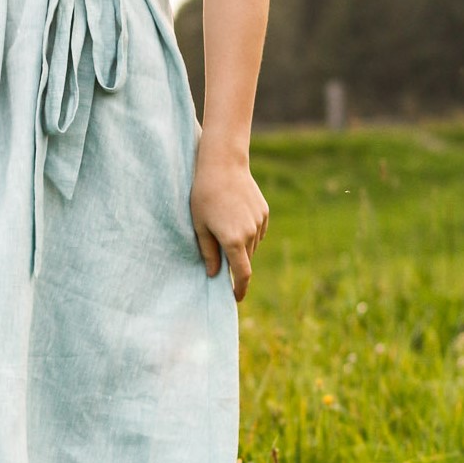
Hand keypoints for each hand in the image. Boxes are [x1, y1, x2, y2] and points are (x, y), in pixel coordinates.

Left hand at [190, 149, 268, 301]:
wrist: (222, 164)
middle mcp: (250, 234)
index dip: (240, 289)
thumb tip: (213, 274)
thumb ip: (208, 252)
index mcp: (233, 240)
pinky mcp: (263, 212)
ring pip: (252, 246)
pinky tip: (234, 218)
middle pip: (246, 260)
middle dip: (235, 265)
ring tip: (224, 228)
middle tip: (220, 258)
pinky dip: (248, 233)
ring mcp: (259, 222)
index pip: (242, 274)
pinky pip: (257, 231)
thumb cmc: (204, 195)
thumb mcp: (199, 225)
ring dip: (241, 247)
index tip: (235, 297)